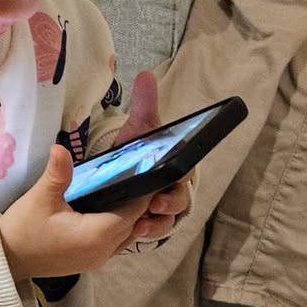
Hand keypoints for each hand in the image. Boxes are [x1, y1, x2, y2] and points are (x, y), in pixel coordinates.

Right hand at [0, 71, 193, 283]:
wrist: (6, 258)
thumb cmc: (22, 229)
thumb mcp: (39, 198)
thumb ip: (57, 173)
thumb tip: (60, 148)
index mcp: (95, 236)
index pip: (134, 210)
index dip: (143, 190)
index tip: (149, 167)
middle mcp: (103, 251)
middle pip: (135, 222)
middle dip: (142, 200)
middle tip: (144, 171)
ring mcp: (98, 259)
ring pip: (128, 233)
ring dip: (132, 214)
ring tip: (132, 186)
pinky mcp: (91, 260)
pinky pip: (116, 241)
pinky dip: (120, 224)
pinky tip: (113, 206)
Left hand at [116, 69, 193, 245]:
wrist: (120, 174)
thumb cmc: (138, 150)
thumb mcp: (139, 129)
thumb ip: (145, 105)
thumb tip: (146, 75)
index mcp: (174, 162)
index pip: (186, 167)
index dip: (183, 172)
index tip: (176, 174)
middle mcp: (173, 186)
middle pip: (180, 196)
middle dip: (170, 201)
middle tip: (155, 202)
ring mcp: (163, 206)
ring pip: (168, 217)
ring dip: (158, 221)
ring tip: (141, 223)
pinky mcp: (150, 221)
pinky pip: (155, 230)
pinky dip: (147, 231)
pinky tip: (135, 231)